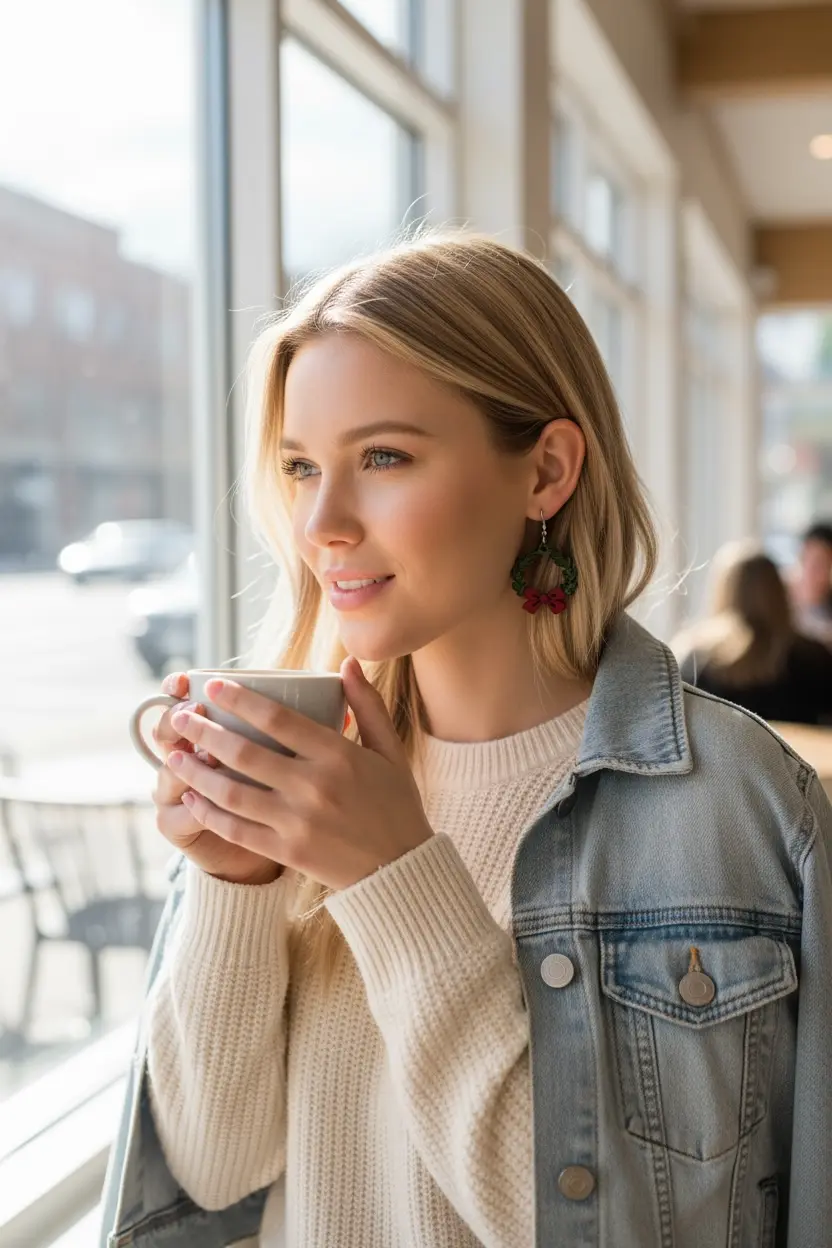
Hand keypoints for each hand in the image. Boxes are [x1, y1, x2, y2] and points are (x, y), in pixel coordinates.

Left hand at [165, 657, 433, 889]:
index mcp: (338, 756)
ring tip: (173, 754)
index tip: (212, 686)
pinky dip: (209, 812)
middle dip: (204, 731)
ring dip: (196, 771)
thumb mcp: (389, 750)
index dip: (240, 700)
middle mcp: (314, 787)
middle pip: (245, 753)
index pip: (279, 719)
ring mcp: (297, 822)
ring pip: (232, 793)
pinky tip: (191, 796)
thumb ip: (366, 705)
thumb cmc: (396, 804)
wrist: (402, 869)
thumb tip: (348, 662)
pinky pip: (236, 830)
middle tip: (179, 717)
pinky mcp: (287, 852)